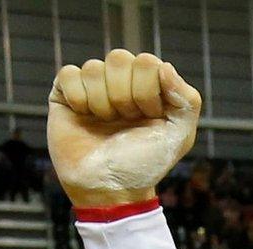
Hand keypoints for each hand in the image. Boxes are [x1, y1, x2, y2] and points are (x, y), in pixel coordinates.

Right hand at [47, 49, 199, 209]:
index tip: (149, 117)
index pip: (147, 62)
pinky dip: (79, 99)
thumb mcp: (180, 135)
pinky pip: (69, 74)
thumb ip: (187, 100)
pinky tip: (84, 116)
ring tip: (106, 123)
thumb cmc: (145, 162)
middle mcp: (122, 81)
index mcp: (150, 85)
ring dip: (103, 102)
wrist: (109, 186)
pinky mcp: (66, 93)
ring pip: (94, 68)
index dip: (147, 91)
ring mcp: (93, 86)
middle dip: (125, 95)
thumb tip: (165, 67)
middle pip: (119, 58)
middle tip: (126, 120)